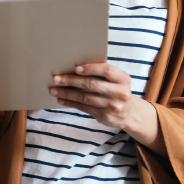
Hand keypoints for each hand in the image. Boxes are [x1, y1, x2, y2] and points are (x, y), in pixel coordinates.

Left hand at [49, 62, 166, 156]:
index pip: (106, 70)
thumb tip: (74, 67)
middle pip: (92, 84)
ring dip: (67, 93)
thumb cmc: (116, 89)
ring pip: (85, 98)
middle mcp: (120, 93)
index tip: (76, 68)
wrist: (130, 113)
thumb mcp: (116, 79)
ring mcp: (113, 106)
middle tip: (56, 79)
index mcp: (123, 79)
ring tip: (53, 90)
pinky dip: (70, 103)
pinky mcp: (105, 117)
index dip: (91, 68)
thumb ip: (101, 73)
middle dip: (71, 81)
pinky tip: (61, 99)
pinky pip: (84, 108)